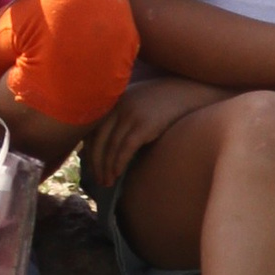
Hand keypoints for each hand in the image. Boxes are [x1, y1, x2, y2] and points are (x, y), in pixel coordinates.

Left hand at [86, 73, 225, 193]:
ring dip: (107, 168)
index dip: (88, 152)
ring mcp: (130, 115)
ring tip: (108, 182)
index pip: (91, 131)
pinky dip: (119, 162)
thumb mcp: (135, 102)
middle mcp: (117, 107)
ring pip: (111, 147)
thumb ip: (119, 115)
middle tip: (98, 181)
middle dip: (95, 164)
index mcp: (112, 102)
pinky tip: (118, 173)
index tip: (90, 168)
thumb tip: (107, 143)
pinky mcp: (144, 125)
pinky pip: (126, 148)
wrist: (186, 92)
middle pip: (98, 141)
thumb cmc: (161, 101)